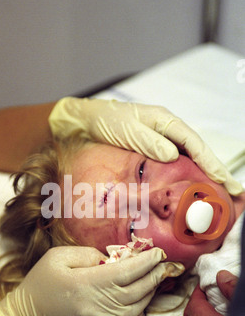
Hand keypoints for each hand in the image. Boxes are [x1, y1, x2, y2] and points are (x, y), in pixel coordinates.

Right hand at [0, 245, 183, 315]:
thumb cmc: (41, 284)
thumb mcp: (58, 257)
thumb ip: (88, 254)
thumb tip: (112, 258)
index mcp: (87, 283)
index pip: (127, 272)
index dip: (146, 262)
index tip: (159, 253)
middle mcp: (99, 305)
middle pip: (139, 289)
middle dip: (156, 274)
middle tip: (165, 263)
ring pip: (139, 306)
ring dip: (151, 290)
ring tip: (157, 276)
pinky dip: (142, 308)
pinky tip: (142, 297)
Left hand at [49, 97, 241, 195]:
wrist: (85, 122)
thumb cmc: (106, 121)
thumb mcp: (127, 129)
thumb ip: (150, 141)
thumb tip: (174, 155)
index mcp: (165, 122)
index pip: (195, 144)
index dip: (212, 163)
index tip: (225, 180)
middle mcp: (167, 131)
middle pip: (198, 152)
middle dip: (216, 172)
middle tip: (233, 193)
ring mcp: (160, 142)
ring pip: (188, 160)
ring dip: (203, 176)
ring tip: (218, 194)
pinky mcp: (152, 152)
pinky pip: (174, 165)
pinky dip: (185, 176)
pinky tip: (189, 188)